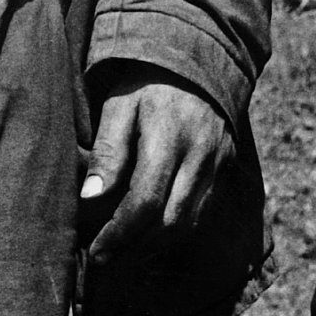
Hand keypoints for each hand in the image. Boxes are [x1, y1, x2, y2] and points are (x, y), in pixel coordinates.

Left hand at [81, 60, 233, 262]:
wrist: (197, 55)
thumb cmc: (146, 82)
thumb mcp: (118, 106)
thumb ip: (107, 153)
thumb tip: (89, 201)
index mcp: (170, 136)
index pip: (144, 202)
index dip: (118, 234)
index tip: (93, 251)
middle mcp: (201, 153)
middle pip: (170, 222)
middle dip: (133, 249)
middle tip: (103, 259)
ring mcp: (219, 162)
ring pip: (189, 224)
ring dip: (154, 246)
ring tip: (122, 252)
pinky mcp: (226, 166)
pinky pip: (203, 212)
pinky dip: (175, 230)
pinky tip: (150, 233)